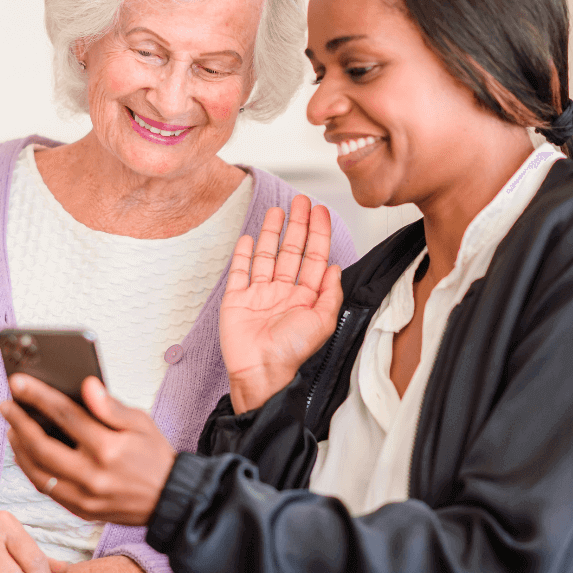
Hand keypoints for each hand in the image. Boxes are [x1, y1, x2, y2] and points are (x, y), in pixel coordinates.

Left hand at [1, 374, 175, 526]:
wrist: (170, 500)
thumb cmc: (155, 456)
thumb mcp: (141, 423)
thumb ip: (110, 406)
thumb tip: (87, 385)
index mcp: (109, 448)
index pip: (66, 416)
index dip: (38, 396)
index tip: (17, 382)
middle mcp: (93, 475)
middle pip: (42, 446)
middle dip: (19, 422)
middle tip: (6, 404)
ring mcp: (84, 497)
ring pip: (37, 471)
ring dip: (19, 447)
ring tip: (12, 426)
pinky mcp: (80, 511)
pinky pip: (46, 489)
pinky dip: (31, 469)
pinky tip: (26, 452)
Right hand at [219, 194, 342, 412]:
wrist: (260, 371)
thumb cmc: (291, 352)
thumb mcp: (322, 322)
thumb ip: (331, 293)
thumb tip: (335, 267)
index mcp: (305, 297)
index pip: (314, 257)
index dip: (318, 233)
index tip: (320, 211)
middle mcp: (283, 292)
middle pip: (291, 250)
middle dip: (297, 224)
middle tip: (300, 201)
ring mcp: (259, 294)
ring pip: (266, 255)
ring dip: (271, 232)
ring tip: (276, 211)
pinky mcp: (237, 299)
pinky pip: (240, 271)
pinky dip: (243, 254)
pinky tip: (247, 238)